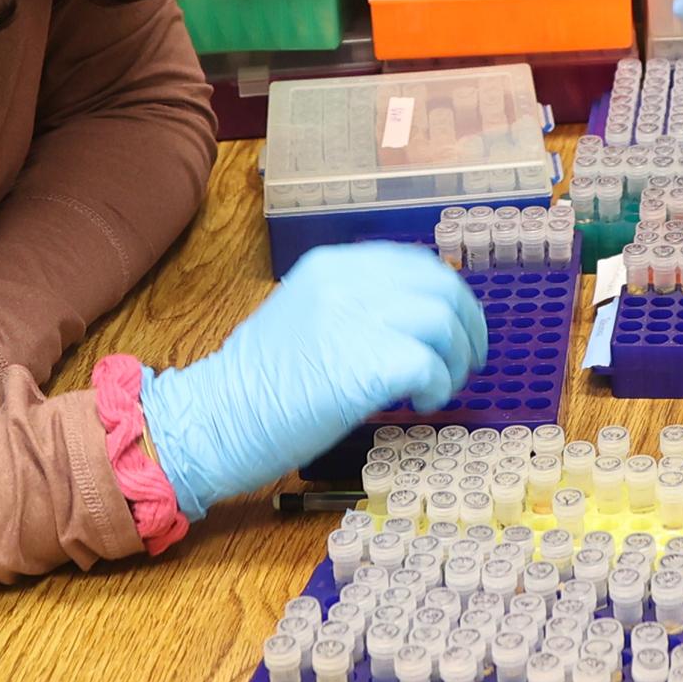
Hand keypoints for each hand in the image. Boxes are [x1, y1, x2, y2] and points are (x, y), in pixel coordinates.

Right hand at [139, 243, 486, 516]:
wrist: (214, 418)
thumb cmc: (257, 384)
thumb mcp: (304, 316)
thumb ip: (353, 307)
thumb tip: (413, 321)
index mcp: (331, 266)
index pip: (414, 263)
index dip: (448, 294)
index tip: (456, 326)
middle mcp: (346, 281)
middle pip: (440, 286)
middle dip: (468, 325)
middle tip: (468, 361)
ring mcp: (357, 319)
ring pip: (443, 321)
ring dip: (455, 360)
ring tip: (439, 387)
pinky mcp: (365, 365)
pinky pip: (431, 365)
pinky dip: (438, 386)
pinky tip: (421, 402)